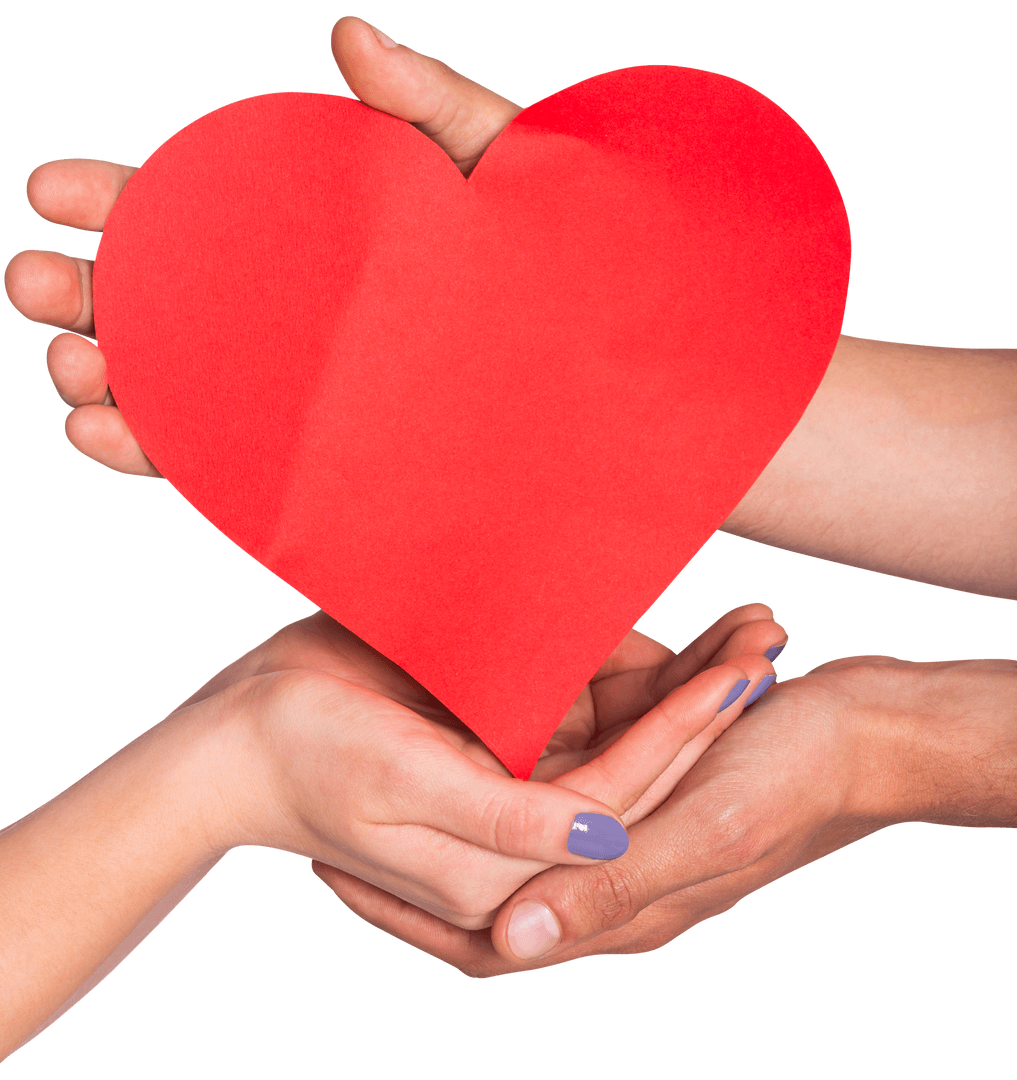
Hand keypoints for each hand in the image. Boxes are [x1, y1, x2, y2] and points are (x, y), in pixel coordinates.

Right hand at [3, 16, 520, 475]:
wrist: (607, 363)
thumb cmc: (560, 257)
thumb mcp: (502, 162)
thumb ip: (425, 100)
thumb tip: (346, 36)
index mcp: (319, 236)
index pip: (201, 212)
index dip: (121, 200)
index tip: (55, 191)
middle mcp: (298, 315)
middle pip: (169, 301)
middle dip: (86, 292)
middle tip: (36, 287)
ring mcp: (301, 392)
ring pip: (178, 385)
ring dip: (104, 377)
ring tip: (72, 372)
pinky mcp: (318, 464)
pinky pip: (222, 460)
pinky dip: (154, 451)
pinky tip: (107, 435)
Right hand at [206, 602, 782, 927]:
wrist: (234, 743)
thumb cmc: (302, 761)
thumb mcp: (400, 786)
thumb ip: (506, 821)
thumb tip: (612, 837)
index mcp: (506, 866)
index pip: (622, 798)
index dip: (683, 736)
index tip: (741, 674)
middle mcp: (524, 835)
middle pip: (638, 769)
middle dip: (705, 707)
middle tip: (769, 642)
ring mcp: (514, 789)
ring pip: (619, 736)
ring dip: (682, 684)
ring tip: (748, 627)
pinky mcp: (499, 751)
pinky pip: (582, 708)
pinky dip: (633, 667)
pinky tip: (679, 627)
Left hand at [316, 653, 1016, 972]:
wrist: (868, 737)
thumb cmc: (796, 781)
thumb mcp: (705, 830)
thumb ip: (610, 888)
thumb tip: (504, 940)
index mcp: (620, 905)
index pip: (481, 936)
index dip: (402, 915)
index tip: (324, 871)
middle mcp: (611, 877)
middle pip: (484, 880)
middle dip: (411, 857)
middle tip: (331, 819)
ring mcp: (624, 834)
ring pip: (514, 823)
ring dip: (460, 795)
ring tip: (387, 759)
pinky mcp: (640, 790)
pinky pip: (554, 780)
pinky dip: (516, 757)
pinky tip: (477, 716)